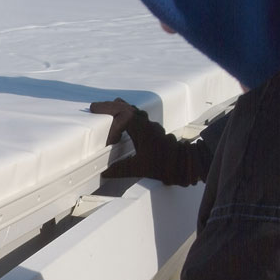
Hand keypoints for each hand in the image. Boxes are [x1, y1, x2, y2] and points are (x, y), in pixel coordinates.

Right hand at [89, 99, 210, 185]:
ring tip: (108, 108)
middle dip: (110, 107)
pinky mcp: (154, 131)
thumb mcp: (139, 168)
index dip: (112, 127)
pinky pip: (139, 117)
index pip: (123, 117)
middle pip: (126, 108)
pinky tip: (125, 121)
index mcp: (143, 130)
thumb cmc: (165, 165)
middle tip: (95, 107)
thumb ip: (120, 169)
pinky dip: (128, 115)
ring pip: (133, 110)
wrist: (184, 165)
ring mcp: (151, 127)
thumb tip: (105, 173)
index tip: (108, 142)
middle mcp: (147, 125)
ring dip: (120, 108)